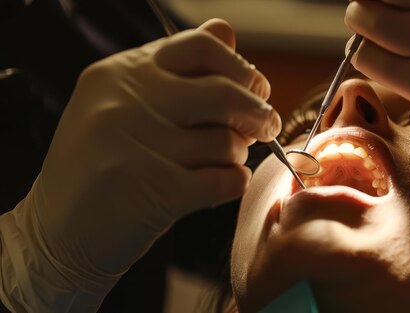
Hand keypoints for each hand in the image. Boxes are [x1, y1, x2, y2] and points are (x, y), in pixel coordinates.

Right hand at [0, 19, 279, 310]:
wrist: (57, 232)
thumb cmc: (102, 164)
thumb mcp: (121, 102)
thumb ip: (175, 68)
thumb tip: (225, 32)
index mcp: (121, 73)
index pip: (201, 46)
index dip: (240, 68)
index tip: (255, 89)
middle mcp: (126, 103)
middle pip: (225, 94)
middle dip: (258, 113)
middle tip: (265, 126)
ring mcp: (138, 147)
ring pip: (228, 142)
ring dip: (236, 155)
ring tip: (220, 162)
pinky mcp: (155, 191)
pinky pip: (226, 180)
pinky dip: (233, 183)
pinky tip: (220, 184)